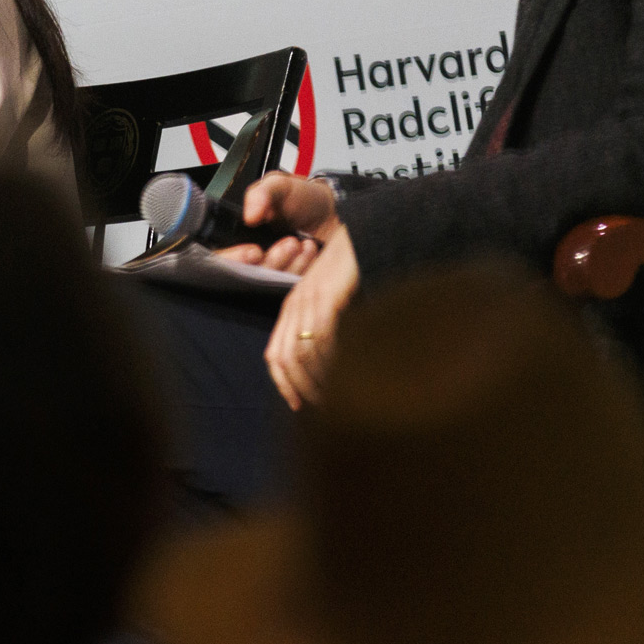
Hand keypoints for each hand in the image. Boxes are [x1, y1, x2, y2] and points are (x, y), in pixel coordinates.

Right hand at [216, 172, 337, 273]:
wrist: (334, 211)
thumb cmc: (304, 198)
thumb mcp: (278, 185)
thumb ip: (260, 194)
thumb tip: (249, 216)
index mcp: (241, 237)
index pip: (223, 259)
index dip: (235, 259)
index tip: (254, 251)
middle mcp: (254, 258)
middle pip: (247, 276)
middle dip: (270, 261)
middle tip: (289, 242)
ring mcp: (273, 271)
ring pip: (270, 282)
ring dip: (289, 262)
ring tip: (302, 242)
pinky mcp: (291, 281)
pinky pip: (291, 284)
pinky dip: (302, 267)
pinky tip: (310, 250)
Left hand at [264, 229, 360, 410]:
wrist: (369, 232)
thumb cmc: (357, 270)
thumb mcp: (336, 302)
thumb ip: (328, 328)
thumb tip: (334, 366)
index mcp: (293, 308)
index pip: (275, 354)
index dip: (284, 384)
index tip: (299, 407)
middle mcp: (295, 304)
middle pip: (283, 359)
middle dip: (299, 389)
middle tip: (320, 412)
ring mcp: (309, 298)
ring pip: (300, 352)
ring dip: (315, 381)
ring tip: (335, 400)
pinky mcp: (326, 294)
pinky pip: (320, 336)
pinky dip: (330, 360)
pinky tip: (344, 374)